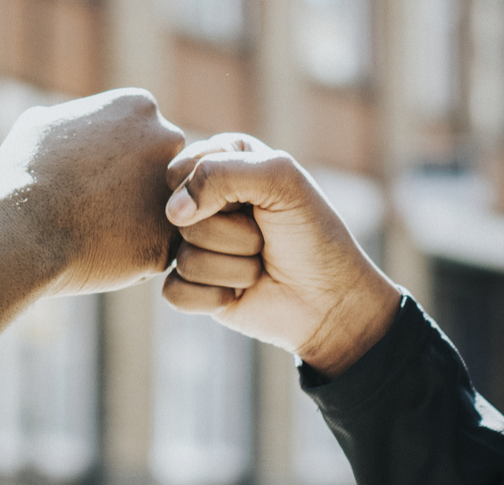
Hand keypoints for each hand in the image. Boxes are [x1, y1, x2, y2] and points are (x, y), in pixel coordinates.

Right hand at [0, 88, 184, 294]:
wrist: (20, 233)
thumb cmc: (23, 176)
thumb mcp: (39, 125)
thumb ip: (71, 120)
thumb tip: (70, 126)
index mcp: (139, 107)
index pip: (144, 134)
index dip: (116, 159)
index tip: (89, 174)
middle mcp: (169, 141)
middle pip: (163, 169)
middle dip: (138, 188)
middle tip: (97, 205)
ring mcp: (175, 192)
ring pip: (166, 211)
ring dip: (141, 222)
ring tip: (98, 231)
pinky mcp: (168, 242)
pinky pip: (156, 250)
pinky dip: (134, 256)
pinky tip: (100, 255)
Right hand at [162, 133, 400, 378]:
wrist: (330, 301)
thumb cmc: (312, 234)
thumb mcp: (280, 179)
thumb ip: (221, 172)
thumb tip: (173, 212)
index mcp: (221, 163)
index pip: (182, 169)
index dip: (217, 189)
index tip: (256, 198)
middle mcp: (202, 204)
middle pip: (180, 217)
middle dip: (232, 232)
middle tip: (264, 237)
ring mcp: (193, 246)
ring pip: (182, 257)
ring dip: (233, 267)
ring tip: (259, 265)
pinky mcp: (190, 287)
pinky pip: (175, 292)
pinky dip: (215, 296)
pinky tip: (240, 293)